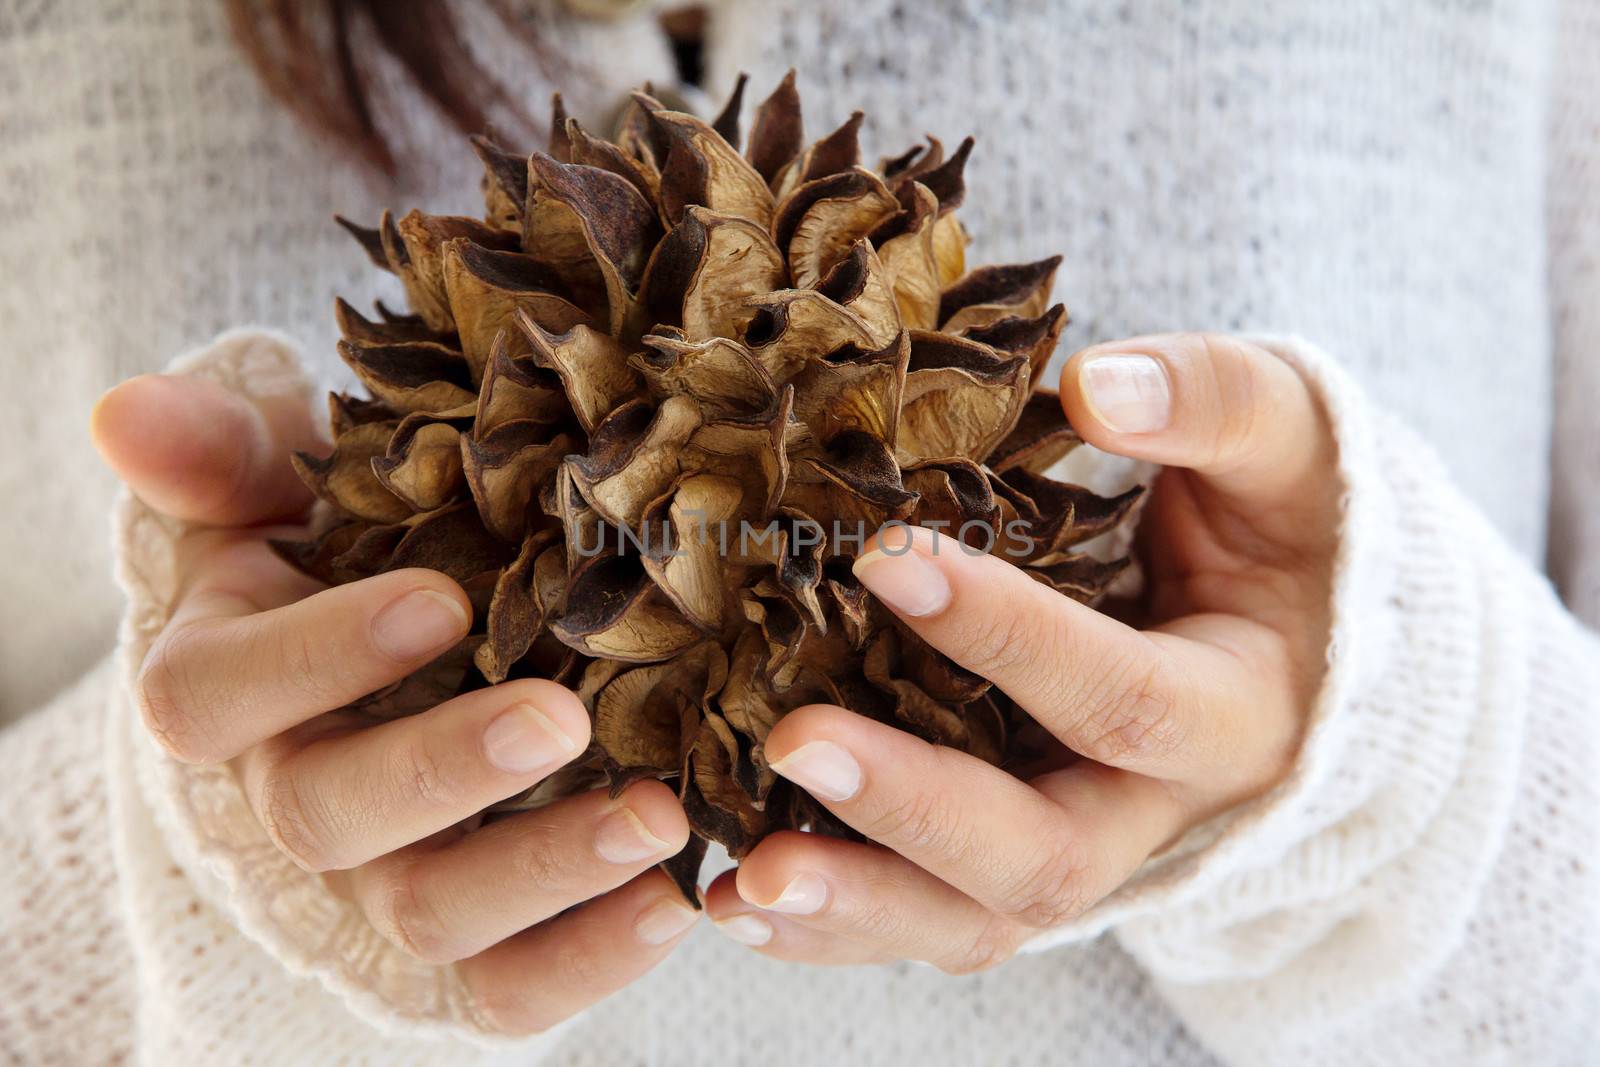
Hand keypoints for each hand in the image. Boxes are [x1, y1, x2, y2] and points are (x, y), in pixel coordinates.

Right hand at [92, 373, 697, 1033]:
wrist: (408, 654)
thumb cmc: (343, 552)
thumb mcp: (279, 490)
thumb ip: (222, 456)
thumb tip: (126, 412)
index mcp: (226, 688)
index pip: (218, 695)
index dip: (316, 657)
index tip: (436, 602)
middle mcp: (295, 795)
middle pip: (330, 815)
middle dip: (445, 769)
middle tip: (561, 717)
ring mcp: (382, 880)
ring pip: (429, 911)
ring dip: (542, 871)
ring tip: (653, 816)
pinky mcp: (472, 941)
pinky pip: (512, 985)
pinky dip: (589, 957)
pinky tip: (675, 899)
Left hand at [703, 333, 1336, 970]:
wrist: (1296, 629)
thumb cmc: (1284, 520)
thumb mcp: (1285, 443)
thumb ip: (1212, 403)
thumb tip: (1098, 384)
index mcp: (1238, 713)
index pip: (1123, 697)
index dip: (1009, 637)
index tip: (885, 554)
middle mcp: (1160, 812)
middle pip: (1045, 859)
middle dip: (916, 809)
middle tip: (794, 747)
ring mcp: (1086, 849)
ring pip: (977, 921)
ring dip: (856, 908)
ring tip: (740, 884)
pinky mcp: (1018, 859)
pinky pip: (933, 916)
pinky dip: (838, 924)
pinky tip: (735, 904)